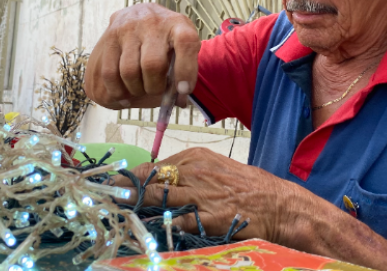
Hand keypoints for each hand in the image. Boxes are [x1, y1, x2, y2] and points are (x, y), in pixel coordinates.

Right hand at [84, 3, 200, 109]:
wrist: (136, 15)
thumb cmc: (164, 40)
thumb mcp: (179, 47)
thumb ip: (182, 72)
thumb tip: (179, 101)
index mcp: (177, 24)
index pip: (186, 43)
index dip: (186, 70)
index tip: (183, 90)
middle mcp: (153, 22)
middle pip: (152, 64)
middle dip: (154, 87)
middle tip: (155, 90)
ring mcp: (128, 29)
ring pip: (129, 71)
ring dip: (135, 89)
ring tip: (139, 90)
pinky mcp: (109, 37)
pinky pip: (110, 73)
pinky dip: (117, 91)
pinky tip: (123, 94)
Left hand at [113, 147, 296, 243]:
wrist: (279, 205)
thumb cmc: (249, 187)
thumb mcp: (217, 169)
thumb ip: (190, 174)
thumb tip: (162, 182)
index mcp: (196, 158)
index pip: (154, 166)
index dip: (133, 177)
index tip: (116, 183)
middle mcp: (195, 172)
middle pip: (150, 180)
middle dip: (127, 189)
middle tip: (107, 196)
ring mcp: (200, 195)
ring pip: (158, 197)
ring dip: (136, 204)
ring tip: (117, 208)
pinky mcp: (208, 217)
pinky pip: (178, 222)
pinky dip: (162, 225)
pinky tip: (148, 228)